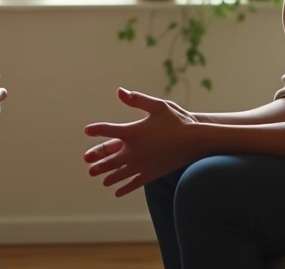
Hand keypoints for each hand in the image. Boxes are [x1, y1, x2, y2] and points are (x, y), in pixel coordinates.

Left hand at [83, 88, 200, 196]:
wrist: (196, 141)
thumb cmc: (177, 121)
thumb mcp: (158, 106)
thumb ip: (137, 100)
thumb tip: (120, 91)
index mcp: (132, 132)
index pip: (108, 130)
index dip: (96, 130)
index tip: (88, 130)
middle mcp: (133, 151)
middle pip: (109, 158)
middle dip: (98, 161)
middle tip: (88, 163)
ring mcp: (141, 165)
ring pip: (119, 173)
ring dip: (108, 175)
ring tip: (100, 179)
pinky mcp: (151, 174)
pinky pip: (133, 183)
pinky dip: (124, 188)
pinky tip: (117, 192)